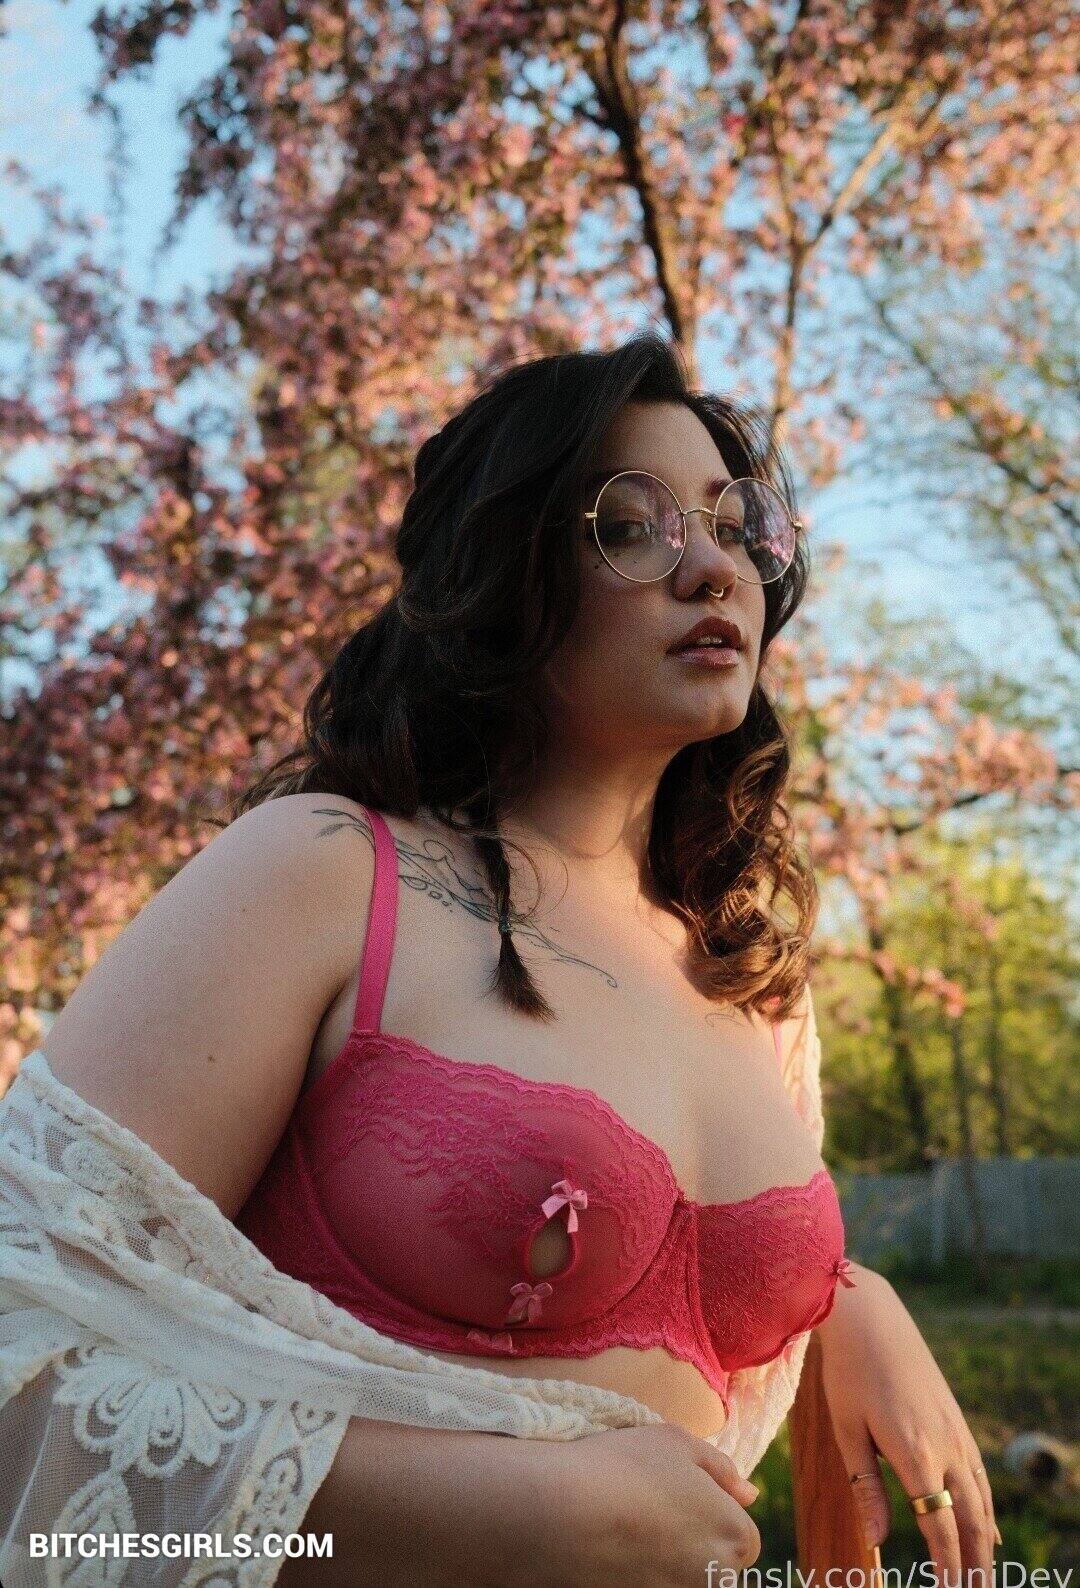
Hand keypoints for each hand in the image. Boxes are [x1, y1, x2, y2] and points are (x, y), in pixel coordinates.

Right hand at [535, 1422, 760, 1586]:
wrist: (563, 1512)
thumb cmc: (625, 1466)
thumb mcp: (679, 1443)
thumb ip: (722, 1469)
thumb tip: (750, 1493)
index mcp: (734, 1535)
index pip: (742, 1534)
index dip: (712, 1509)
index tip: (679, 1490)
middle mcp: (716, 1577)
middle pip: (718, 1562)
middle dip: (695, 1538)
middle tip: (653, 1507)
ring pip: (685, 1575)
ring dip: (667, 1555)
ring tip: (629, 1524)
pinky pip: (654, 1582)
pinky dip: (640, 1568)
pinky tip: (615, 1546)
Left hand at [817, 1264, 999, 1583]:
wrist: (869, 1316)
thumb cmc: (848, 1372)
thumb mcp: (846, 1430)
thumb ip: (866, 1488)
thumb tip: (878, 1542)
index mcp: (914, 1453)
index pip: (940, 1525)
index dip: (947, 1565)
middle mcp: (944, 1444)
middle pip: (970, 1517)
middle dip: (975, 1561)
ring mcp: (954, 1429)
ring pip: (981, 1496)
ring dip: (985, 1538)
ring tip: (985, 1573)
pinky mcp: (954, 1416)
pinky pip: (977, 1471)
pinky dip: (985, 1505)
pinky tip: (987, 1525)